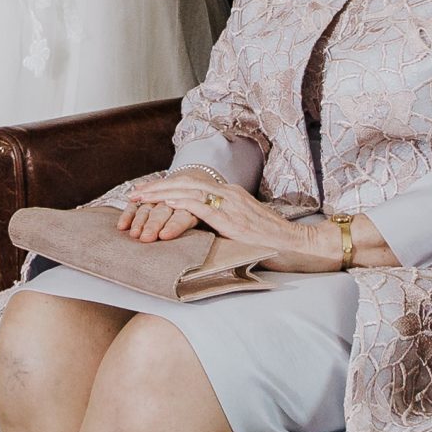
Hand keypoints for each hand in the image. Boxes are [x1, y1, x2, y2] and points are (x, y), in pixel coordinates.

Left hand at [120, 170, 343, 273]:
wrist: (299, 245)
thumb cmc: (273, 244)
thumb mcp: (243, 231)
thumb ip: (223, 227)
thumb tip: (201, 236)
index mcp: (229, 195)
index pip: (191, 187)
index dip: (166, 189)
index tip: (147, 194)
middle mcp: (228, 193)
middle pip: (183, 185)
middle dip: (155, 189)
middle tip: (132, 195)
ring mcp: (230, 202)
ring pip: (186, 192)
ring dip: (159, 195)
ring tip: (138, 199)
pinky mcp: (231, 216)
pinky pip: (198, 207)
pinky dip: (177, 206)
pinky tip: (162, 207)